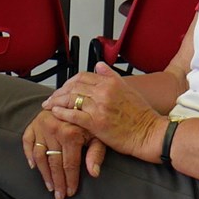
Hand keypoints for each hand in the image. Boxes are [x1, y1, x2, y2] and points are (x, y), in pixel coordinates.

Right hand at [22, 109, 103, 198]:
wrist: (75, 101)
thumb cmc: (88, 122)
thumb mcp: (98, 135)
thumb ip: (96, 153)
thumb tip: (94, 173)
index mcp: (71, 133)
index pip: (69, 163)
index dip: (71, 180)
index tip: (71, 193)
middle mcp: (54, 130)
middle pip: (55, 163)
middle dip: (57, 181)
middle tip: (59, 196)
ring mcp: (41, 128)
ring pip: (40, 156)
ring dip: (44, 173)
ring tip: (49, 187)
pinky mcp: (33, 125)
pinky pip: (27, 142)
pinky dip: (28, 154)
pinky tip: (33, 166)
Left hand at [43, 62, 160, 160]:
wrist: (150, 133)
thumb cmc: (141, 115)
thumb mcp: (128, 89)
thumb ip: (111, 76)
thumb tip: (99, 65)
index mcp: (111, 82)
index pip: (82, 76)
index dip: (69, 82)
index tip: (63, 89)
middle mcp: (104, 92)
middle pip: (73, 86)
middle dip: (59, 92)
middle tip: (51, 98)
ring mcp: (99, 107)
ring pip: (71, 99)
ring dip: (56, 102)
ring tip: (48, 106)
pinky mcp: (96, 122)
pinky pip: (73, 115)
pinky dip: (61, 113)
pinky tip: (54, 113)